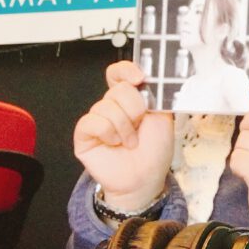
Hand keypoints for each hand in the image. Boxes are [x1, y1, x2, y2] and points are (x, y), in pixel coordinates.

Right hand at [73, 60, 173, 209]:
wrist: (145, 178)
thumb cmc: (155, 150)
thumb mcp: (164, 117)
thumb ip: (155, 95)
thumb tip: (150, 77)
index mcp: (130, 99)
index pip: (119, 73)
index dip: (126, 70)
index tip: (139, 78)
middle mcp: (112, 106)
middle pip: (118, 89)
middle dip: (135, 109)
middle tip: (140, 126)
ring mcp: (97, 120)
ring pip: (105, 106)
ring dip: (124, 126)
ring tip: (130, 141)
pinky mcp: (84, 135)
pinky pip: (90, 122)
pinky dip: (107, 132)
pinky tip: (114, 143)